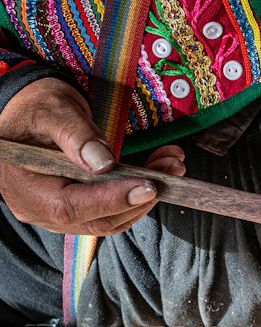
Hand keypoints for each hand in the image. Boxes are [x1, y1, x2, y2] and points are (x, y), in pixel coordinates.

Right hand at [0, 77, 184, 235]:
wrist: (23, 109)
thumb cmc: (33, 107)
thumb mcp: (52, 111)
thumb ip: (76, 136)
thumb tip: (104, 163)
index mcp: (27, 186)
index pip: (72, 205)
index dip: (113, 199)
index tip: (149, 186)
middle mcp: (38, 208)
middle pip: (95, 219)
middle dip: (139, 197)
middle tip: (171, 169)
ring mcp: (54, 211)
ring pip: (106, 219)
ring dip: (143, 197)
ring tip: (169, 167)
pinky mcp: (72, 205)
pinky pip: (105, 211)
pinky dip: (133, 196)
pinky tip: (153, 173)